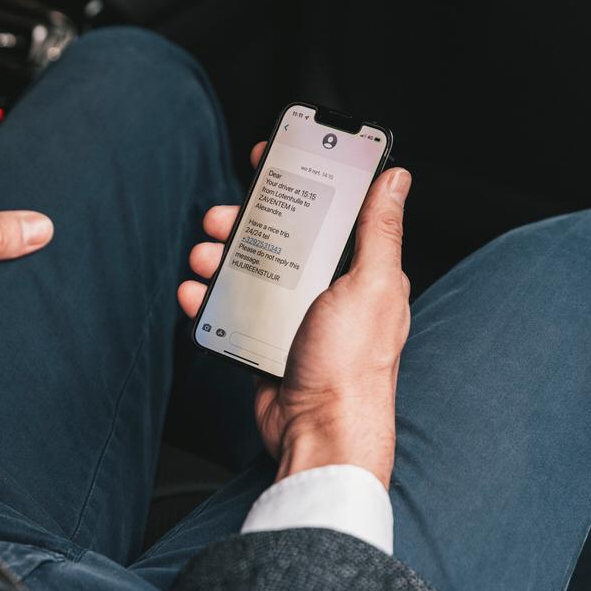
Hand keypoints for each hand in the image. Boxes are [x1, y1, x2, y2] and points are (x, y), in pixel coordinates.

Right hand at [178, 142, 411, 487]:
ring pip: (249, 270)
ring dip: (221, 258)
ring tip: (204, 257)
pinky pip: (232, 309)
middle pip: (280, 236)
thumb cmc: (351, 367)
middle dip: (247, 221)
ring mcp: (293, 316)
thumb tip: (396, 179)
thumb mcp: (369, 287)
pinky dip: (209, 298)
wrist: (319, 434)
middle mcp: (327, 288)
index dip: (303, 178)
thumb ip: (378, 232)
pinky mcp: (266, 340)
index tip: (273, 156)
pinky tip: (195, 293)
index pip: (330, 209)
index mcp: (358, 270)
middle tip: (224, 217)